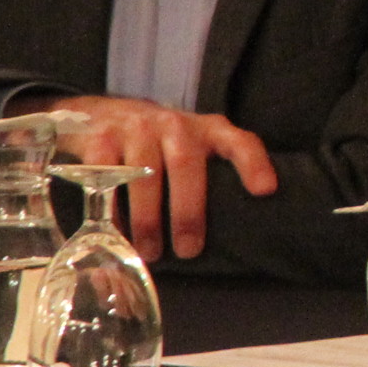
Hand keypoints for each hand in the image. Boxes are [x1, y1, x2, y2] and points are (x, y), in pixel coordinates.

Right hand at [57, 97, 275, 262]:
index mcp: (207, 130)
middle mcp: (175, 125)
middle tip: (188, 250)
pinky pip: (107, 177)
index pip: (238, 141)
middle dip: (187, 212)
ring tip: (151, 251)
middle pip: (186, 166)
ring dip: (148, 219)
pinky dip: (112, 209)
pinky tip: (114, 231)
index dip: (254, 163)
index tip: (265, 190)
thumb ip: (213, 174)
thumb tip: (234, 232)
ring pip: (145, 176)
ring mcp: (137, 129)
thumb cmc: (161, 144)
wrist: (104, 115)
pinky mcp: (102, 139)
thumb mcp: (193, 149)